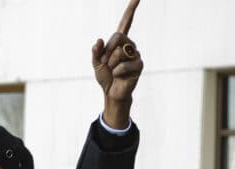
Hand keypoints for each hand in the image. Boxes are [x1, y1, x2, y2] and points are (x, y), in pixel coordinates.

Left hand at [92, 0, 142, 127]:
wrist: (111, 92)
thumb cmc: (105, 77)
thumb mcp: (96, 63)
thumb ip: (96, 51)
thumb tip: (99, 40)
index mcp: (119, 42)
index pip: (126, 22)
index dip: (131, 10)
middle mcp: (129, 45)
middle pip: (117, 37)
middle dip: (107, 51)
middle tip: (106, 63)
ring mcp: (135, 54)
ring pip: (119, 52)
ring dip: (111, 64)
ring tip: (114, 71)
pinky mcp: (139, 65)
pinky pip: (123, 65)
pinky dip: (117, 72)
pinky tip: (119, 76)